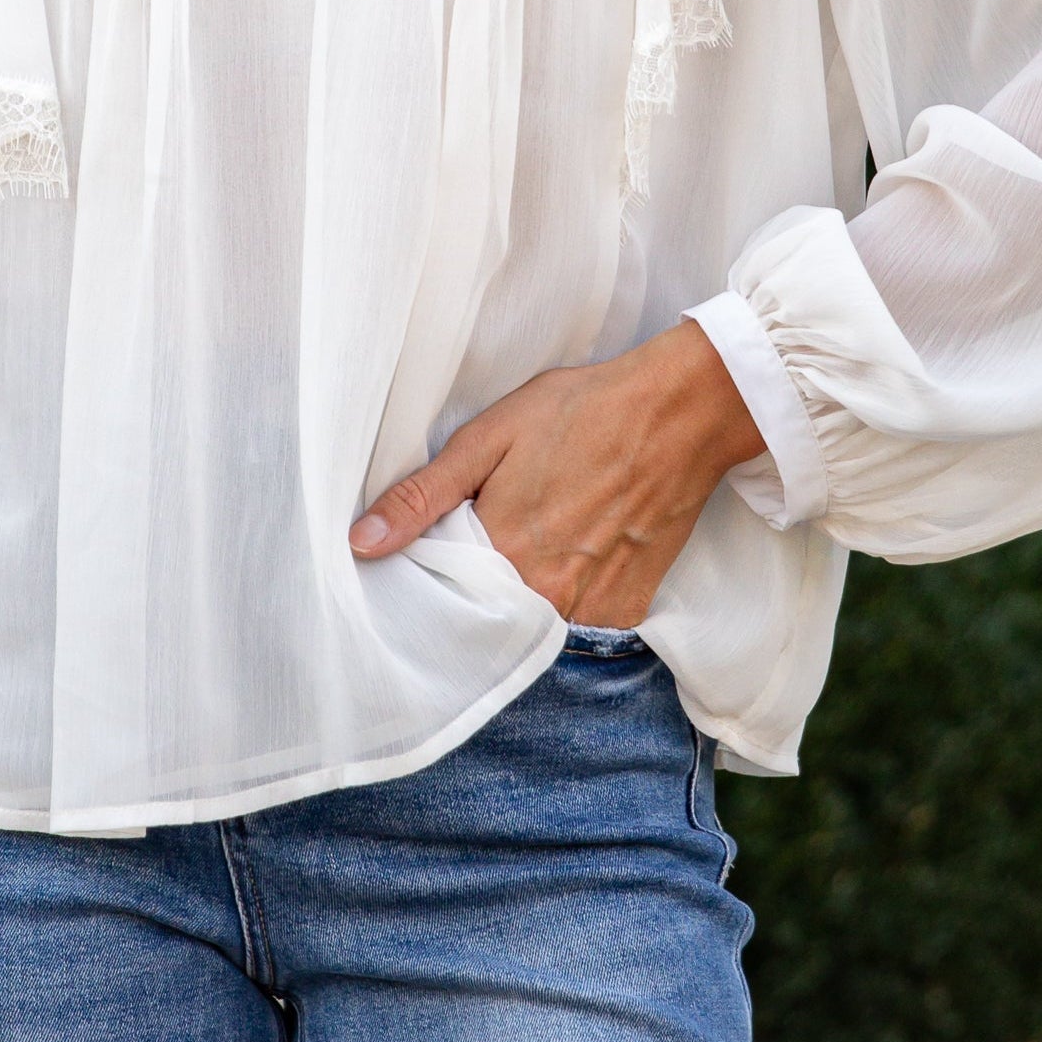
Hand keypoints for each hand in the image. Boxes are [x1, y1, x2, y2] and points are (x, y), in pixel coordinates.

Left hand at [348, 320, 764, 625]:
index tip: (423, 562)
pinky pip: (581, 628)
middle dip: (470, 597)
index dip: (426, 580)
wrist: (680, 413)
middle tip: (479, 550)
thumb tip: (361, 543)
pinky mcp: (629, 608)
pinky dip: (565, 606)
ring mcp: (592, 608)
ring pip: (532, 628)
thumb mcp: (490, 437)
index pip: (439, 597)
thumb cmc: (582, 412)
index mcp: (502, 553)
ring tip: (528, 550)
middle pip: (485, 620)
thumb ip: (423, 496)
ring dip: (518, 603)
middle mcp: (546, 594)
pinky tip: (568, 559)